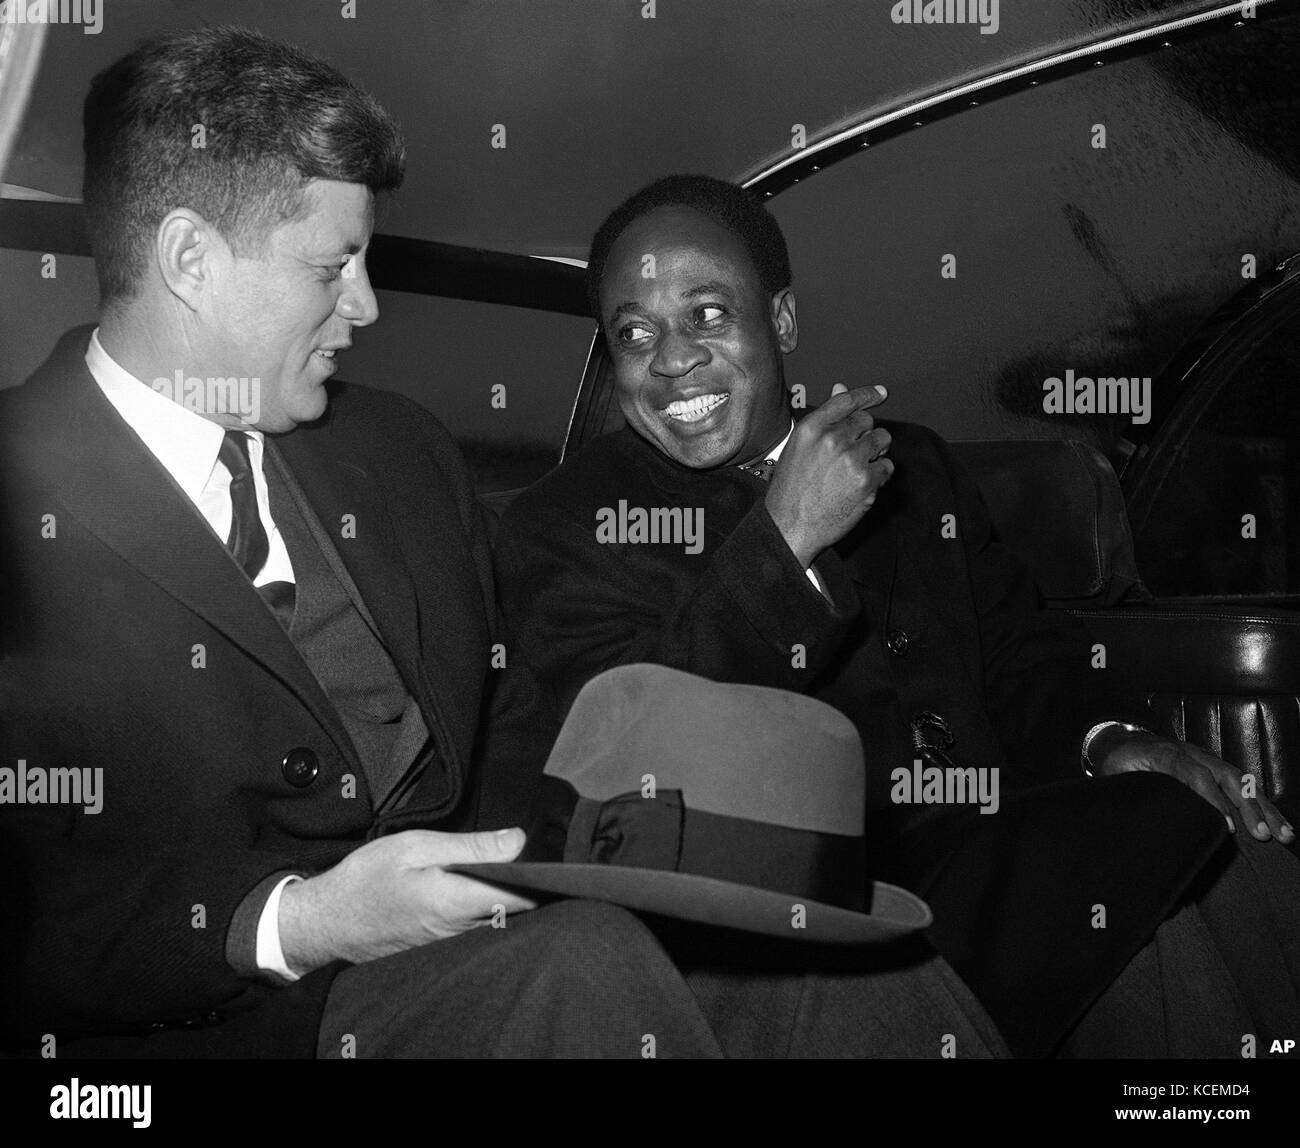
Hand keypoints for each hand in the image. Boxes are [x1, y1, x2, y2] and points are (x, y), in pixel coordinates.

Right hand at [278, 828, 536, 974]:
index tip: (549, 859)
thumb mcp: (416, 847)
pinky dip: (483, 910)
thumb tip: (518, 841)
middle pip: (514, 911)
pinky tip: (475, 890)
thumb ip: (470, 847)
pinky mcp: (441, 947)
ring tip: (501, 870)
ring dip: (503, 898)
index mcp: (457, 903)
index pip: (522, 899)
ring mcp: (451, 943)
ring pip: (496, 921)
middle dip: (526, 887)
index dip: (543, 879)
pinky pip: (476, 928)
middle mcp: (461, 931)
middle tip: (525, 857)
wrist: (327, 922)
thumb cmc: (367, 879)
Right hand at [765, 383, 893, 567]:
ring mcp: (852, 459)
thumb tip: (841, 388)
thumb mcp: (799, 448)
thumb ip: (824, 419)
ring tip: (857, 468)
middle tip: (853, 453)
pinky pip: (887, 467)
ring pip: (882, 440)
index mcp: (811, 428)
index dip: (867, 395)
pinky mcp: (867, 481)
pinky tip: (859, 486)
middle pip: (867, 421)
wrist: (790, 527)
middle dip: (865, 434)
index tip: (881, 393)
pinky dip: (879, 476)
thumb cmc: (790, 490)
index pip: (847, 400)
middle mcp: (832, 439)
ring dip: (875, 452)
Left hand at [1091, 727, 1294, 843]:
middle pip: (1225, 776)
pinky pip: (1242, 783)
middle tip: (1263, 834)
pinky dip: (1261, 802)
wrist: (1121, 738)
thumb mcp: (1113, 774)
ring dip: (1263, 807)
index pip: (1192, 774)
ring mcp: (1206, 758)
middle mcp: (1191, 753)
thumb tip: (1128, 820)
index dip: (1211, 799)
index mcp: (1164, 754)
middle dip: (1248, 806)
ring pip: (1241, 780)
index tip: (1227, 825)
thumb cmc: (1118, 762)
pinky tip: (1277, 822)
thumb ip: (1123, 789)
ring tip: (1282, 833)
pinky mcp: (1215, 766)